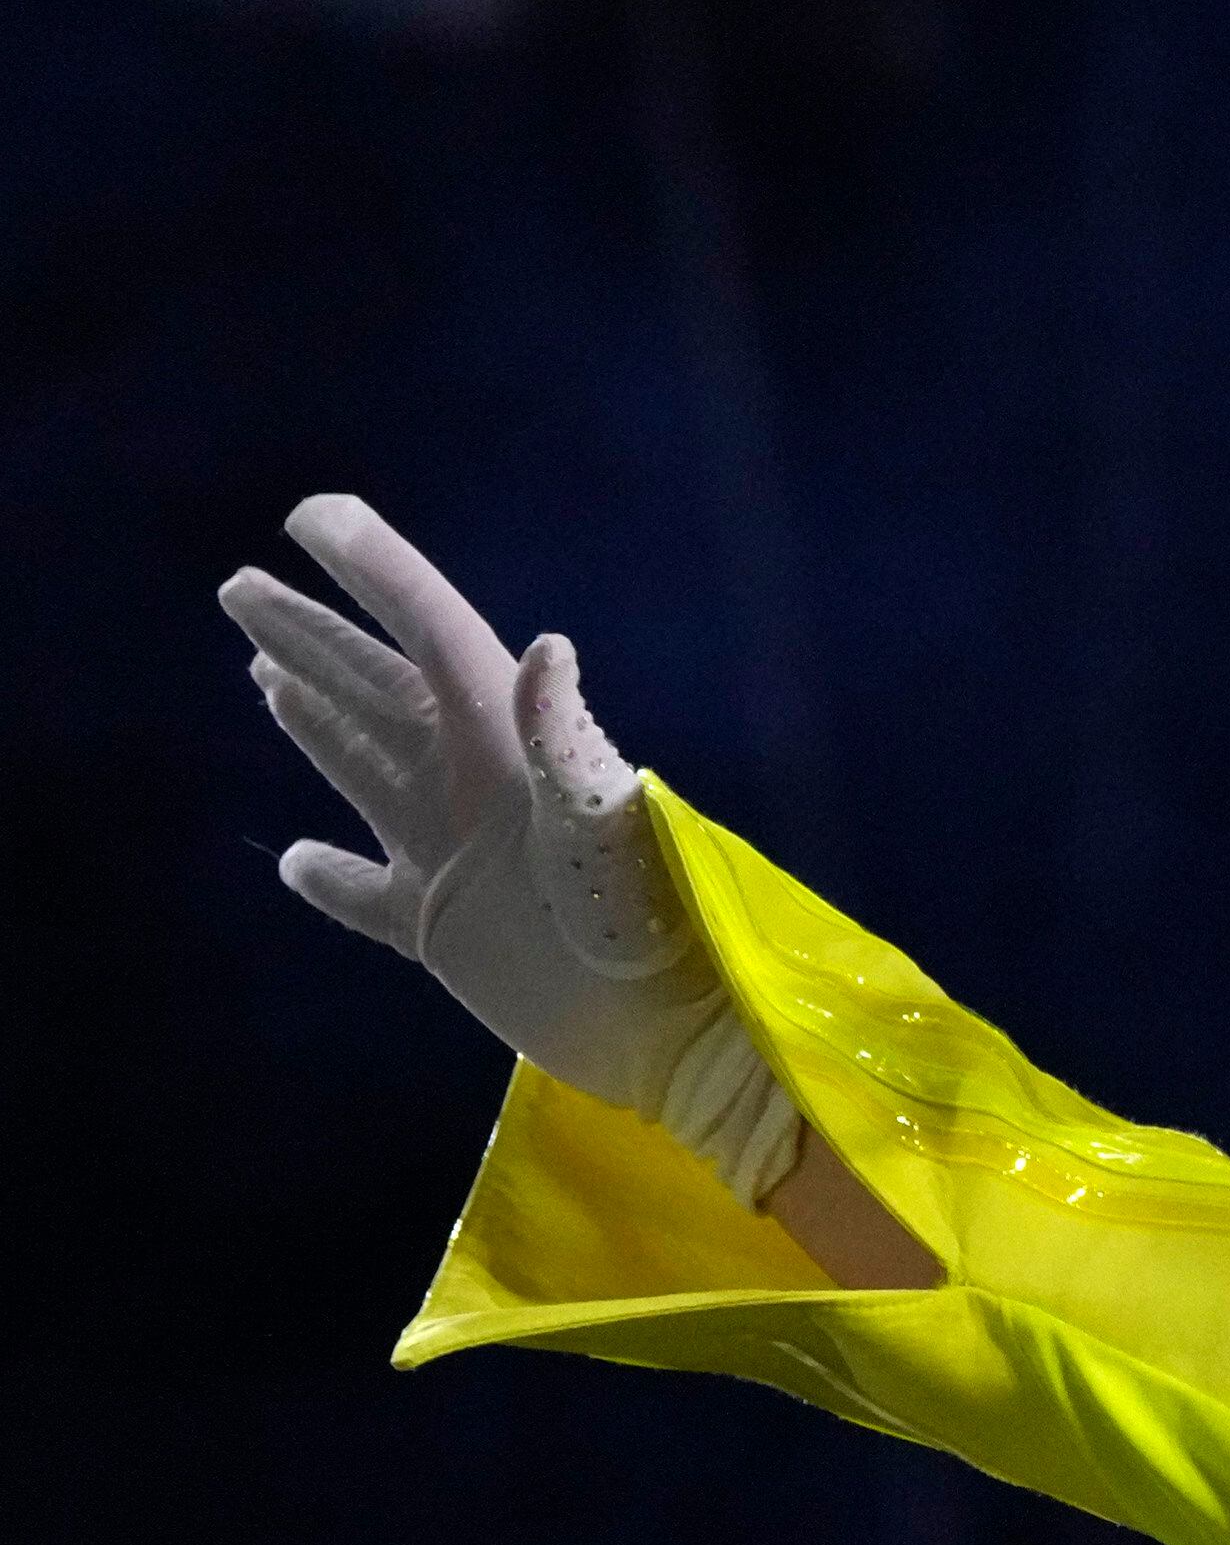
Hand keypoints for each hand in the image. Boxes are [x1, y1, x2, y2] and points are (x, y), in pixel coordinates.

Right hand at [221, 496, 801, 1202]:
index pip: (432, 637)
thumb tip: (545, 645)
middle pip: (377, 692)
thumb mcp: (607, 827)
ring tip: (263, 670)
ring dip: (315, 720)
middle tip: (241, 585)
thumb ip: (568, 740)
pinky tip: (293, 859)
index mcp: (511, 749)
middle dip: (313, 636)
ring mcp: (456, 859)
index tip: (312, 515)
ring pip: (364, 770)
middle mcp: (476, 789)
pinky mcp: (447, 932)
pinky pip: (369, 897)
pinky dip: (329, 881)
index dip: (376, 572)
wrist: (674, 1029)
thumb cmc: (655, 927)